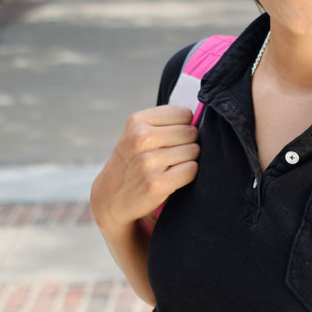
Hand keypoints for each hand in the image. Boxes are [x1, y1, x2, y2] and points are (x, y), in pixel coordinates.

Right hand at [90, 105, 200, 234]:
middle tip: (170, 155)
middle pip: (191, 132)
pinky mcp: (156, 184)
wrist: (111, 197)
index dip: (183, 126)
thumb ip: (166, 121)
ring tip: (169, 167)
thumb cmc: (133, 161)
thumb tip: (200, 116)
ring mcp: (147, 162)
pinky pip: (191, 169)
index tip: (171, 138)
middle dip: (186, 144)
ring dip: (187, 160)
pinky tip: (172, 178)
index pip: (185, 114)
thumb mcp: (138, 133)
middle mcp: (140, 139)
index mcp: (137, 121)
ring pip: (193, 151)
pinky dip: (187, 175)